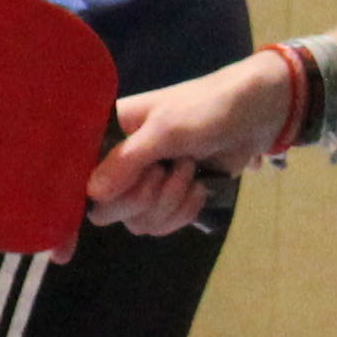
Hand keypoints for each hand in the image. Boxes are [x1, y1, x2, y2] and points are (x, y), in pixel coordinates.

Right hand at [87, 55, 288, 236]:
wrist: (257, 113)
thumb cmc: (207, 108)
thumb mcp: (166, 129)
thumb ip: (126, 161)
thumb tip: (92, 194)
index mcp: (109, 134)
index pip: (79, 176)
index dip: (80, 203)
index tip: (85, 227)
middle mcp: (120, 160)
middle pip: (109, 209)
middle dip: (143, 197)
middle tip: (165, 171)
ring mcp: (146, 181)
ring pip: (139, 221)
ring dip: (169, 203)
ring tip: (190, 171)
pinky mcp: (171, 196)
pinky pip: (162, 224)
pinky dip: (183, 212)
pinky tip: (199, 188)